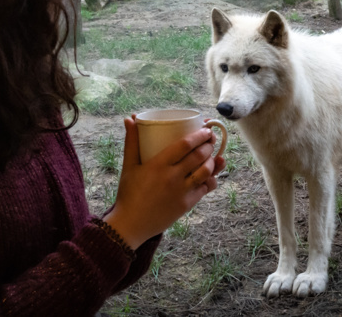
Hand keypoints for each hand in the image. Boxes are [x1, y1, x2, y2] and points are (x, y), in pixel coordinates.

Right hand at [103, 115, 225, 249]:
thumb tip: (129, 118)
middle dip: (209, 145)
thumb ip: (131, 141)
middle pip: (199, 156)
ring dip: (213, 161)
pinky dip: (211, 179)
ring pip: (206, 172)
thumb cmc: (128, 193)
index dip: (199, 135)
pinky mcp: (187, 204)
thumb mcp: (128, 166)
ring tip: (213, 154)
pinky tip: (211, 174)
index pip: (185, 145)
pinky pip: (205, 188)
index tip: (205, 129)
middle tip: (211, 138)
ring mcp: (181, 192)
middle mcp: (172, 177)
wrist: (131, 224)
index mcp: (158, 164)